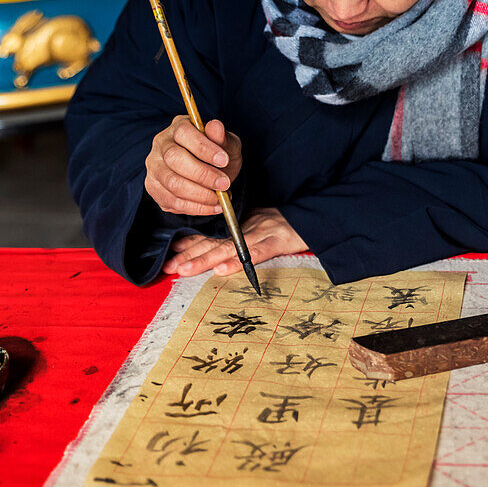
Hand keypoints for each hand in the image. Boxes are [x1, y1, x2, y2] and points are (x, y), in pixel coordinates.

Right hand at [145, 115, 241, 215]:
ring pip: (172, 183)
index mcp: (178, 127)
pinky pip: (173, 201)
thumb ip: (223, 137)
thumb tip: (216, 126)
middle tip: (224, 184)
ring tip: (220, 197)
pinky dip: (196, 207)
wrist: (210, 174)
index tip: (224, 160)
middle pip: (174, 159)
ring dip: (200, 194)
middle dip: (202, 175)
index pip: (184, 133)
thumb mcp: (227, 144)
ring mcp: (154, 167)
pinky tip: (213, 206)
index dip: (204, 148)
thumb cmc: (218, 156)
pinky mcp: (154, 188)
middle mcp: (161, 145)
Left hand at [163, 208, 307, 276]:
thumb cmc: (289, 224)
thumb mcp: (262, 225)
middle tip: (170, 267)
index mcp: (243, 224)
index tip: (171, 254)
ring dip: (205, 259)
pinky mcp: (278, 241)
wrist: (317, 216)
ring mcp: (262, 233)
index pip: (212, 234)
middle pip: (215, 242)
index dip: (191, 244)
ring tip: (186, 270)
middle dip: (190, 255)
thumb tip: (217, 253)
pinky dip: (239, 261)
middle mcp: (248, 227)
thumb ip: (242, 236)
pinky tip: (222, 270)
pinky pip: (257, 252)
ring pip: (229, 247)